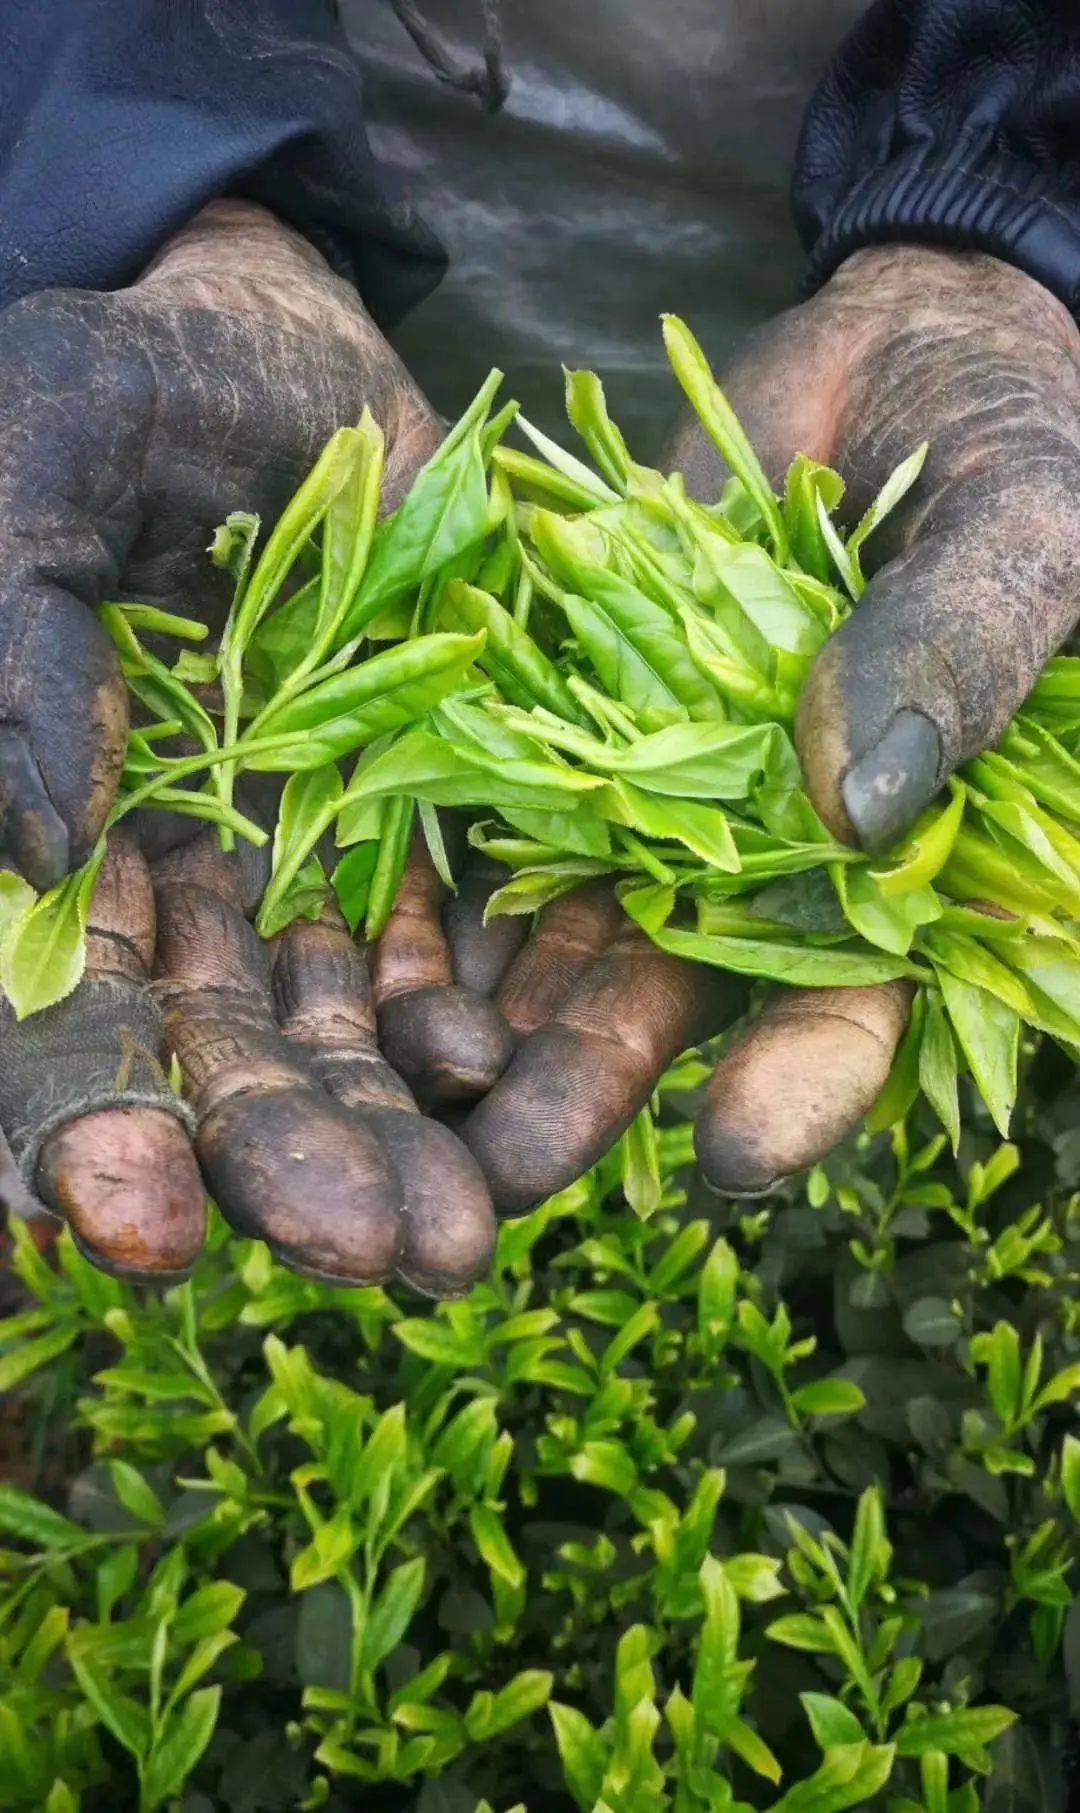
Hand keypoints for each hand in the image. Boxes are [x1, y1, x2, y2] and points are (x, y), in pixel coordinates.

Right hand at [0, 202, 493, 1292]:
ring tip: (462, 1232)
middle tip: (367, 1254)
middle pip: (228, 1059)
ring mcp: (323, 868)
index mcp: (74, 852)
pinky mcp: (446, 827)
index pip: (67, 1024)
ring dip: (404, 1135)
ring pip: (356, 1033)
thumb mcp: (33, 480)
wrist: (286, 352)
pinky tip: (515, 1080)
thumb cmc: (123, 398)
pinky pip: (470, 944)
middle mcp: (193, 891)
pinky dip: (492, 1018)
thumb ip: (14, 653)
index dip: (85, 1129)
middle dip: (286, 1162)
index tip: (129, 1225)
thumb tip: (31, 841)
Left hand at [387, 247, 1079, 1207]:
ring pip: (550, 929)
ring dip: (474, 1014)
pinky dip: (420, 868)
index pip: (852, 1002)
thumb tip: (854, 804)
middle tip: (496, 1172)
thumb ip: (952, 654)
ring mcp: (646, 792)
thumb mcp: (1023, 537)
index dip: (803, 1084)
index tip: (734, 1154)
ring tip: (393, 1080)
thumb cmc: (1018, 447)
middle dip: (581, 1088)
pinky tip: (347, 934)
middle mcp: (753, 858)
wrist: (900, 366)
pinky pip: (481, 803)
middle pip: (664, 999)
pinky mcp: (554, 714)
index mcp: (890, 862)